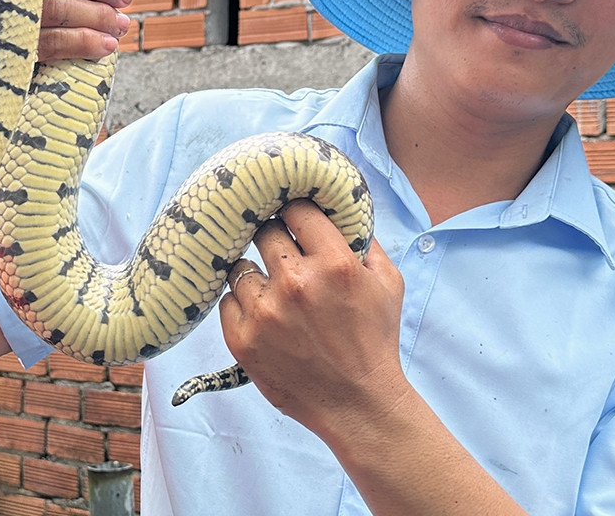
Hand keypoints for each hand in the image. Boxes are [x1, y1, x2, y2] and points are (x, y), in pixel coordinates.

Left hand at [219, 200, 408, 436]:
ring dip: (255, 273)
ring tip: (271, 288)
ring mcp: (265, 313)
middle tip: (280, 250)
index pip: (296, 210)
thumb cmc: (375, 340)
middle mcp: (296, 284)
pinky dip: (241, 304)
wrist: (358, 404)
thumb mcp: (388, 283)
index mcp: (334, 264)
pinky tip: (262, 313)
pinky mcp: (242, 340)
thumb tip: (341, 211)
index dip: (295, 212)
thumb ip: (366, 240)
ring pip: (240, 267)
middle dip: (273, 237)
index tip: (294, 219)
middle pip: (264, 232)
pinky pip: (226, 301)